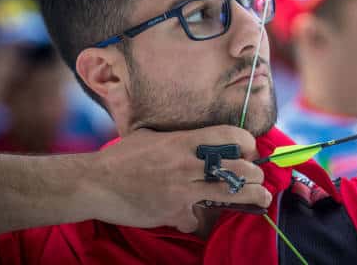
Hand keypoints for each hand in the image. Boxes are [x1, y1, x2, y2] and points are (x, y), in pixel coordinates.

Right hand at [79, 125, 271, 232]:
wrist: (94, 182)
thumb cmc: (121, 157)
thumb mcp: (151, 136)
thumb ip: (177, 137)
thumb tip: (197, 138)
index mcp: (183, 141)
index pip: (229, 137)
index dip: (247, 144)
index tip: (249, 151)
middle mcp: (187, 164)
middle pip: (237, 169)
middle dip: (254, 175)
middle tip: (257, 178)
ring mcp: (182, 190)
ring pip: (229, 194)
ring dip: (250, 198)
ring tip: (262, 199)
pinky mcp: (173, 212)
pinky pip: (196, 220)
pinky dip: (196, 221)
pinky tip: (194, 218)